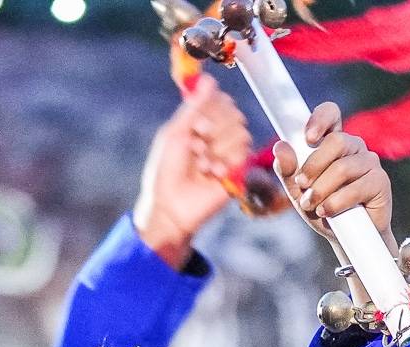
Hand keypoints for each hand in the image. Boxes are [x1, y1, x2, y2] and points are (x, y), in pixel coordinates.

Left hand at [134, 80, 255, 268]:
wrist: (171, 204)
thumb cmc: (166, 169)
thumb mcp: (176, 132)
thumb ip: (194, 106)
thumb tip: (210, 78)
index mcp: (202, 121)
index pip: (221, 100)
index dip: (211, 110)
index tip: (196, 126)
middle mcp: (219, 134)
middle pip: (234, 113)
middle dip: (213, 130)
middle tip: (195, 148)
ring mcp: (230, 152)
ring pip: (240, 132)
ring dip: (216, 149)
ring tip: (201, 165)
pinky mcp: (239, 171)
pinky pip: (243, 153)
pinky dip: (224, 163)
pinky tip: (211, 174)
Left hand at [273, 102, 390, 259]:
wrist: (346, 240)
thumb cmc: (323, 209)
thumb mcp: (299, 192)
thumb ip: (288, 170)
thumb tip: (280, 147)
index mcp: (333, 142)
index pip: (331, 114)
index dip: (320, 119)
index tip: (307, 137)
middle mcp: (354, 147)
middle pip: (336, 141)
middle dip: (314, 165)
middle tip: (302, 185)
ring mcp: (370, 162)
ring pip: (343, 167)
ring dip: (322, 189)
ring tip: (312, 205)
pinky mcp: (381, 182)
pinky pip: (357, 187)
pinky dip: (337, 202)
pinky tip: (328, 212)